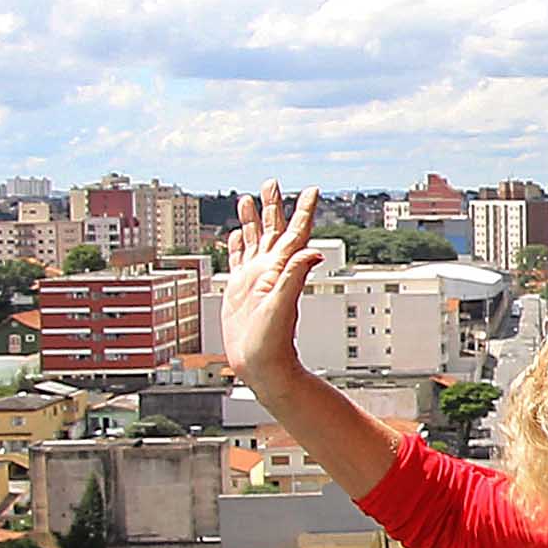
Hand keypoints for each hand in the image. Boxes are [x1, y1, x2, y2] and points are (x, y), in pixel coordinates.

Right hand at [223, 179, 322, 385]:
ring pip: (253, 240)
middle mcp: (270, 269)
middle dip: (273, 205)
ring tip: (248, 197)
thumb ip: (295, 276)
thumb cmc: (273, 341)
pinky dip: (236, 244)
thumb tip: (314, 253)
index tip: (313, 190)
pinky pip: (238, 259)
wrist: (261, 364)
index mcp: (282, 269)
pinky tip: (233, 234)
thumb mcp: (282, 305)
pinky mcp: (239, 289)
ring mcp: (254, 278)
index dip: (305, 211)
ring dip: (251, 219)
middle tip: (272, 182)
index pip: (296, 232)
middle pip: (272, 229)